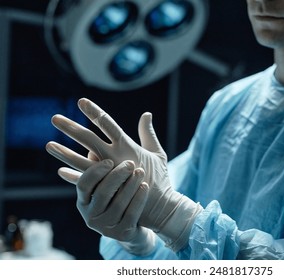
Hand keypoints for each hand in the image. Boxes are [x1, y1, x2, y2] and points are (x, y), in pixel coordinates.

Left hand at [46, 98, 202, 251]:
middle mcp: (115, 158)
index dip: (94, 112)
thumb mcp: (158, 153)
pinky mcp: (104, 189)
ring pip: (80, 161)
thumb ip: (148, 133)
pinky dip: (72, 176)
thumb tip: (147, 114)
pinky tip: (60, 171)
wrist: (158, 205)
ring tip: (48, 145)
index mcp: (128, 146)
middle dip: (71, 128)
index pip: (108, 124)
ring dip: (63, 152)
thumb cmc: (160, 178)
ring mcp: (107, 174)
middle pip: (88, 139)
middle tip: (54, 119)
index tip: (81, 101)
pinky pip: (84, 181)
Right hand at [63, 159, 155, 254]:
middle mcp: (91, 216)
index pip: (84, 185)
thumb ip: (100, 169)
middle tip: (130, 163)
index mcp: (84, 201)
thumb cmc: (118, 197)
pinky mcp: (122, 234)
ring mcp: (106, 227)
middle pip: (103, 193)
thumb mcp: (108, 185)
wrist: (134, 226)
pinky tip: (145, 186)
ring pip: (118, 203)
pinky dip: (139, 198)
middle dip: (117, 176)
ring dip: (130, 185)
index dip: (95, 173)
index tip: (109, 161)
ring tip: (140, 171)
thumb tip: (92, 150)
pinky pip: (131, 214)